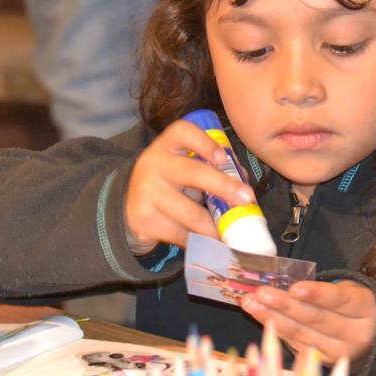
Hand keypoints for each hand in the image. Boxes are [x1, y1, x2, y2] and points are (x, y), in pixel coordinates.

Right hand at [124, 120, 255, 251]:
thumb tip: (243, 181)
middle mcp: (153, 163)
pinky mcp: (142, 219)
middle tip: (246, 198)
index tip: (224, 158)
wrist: (130, 207)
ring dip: (214, 226)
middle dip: (223, 186)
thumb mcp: (186, 168)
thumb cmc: (170, 183)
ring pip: (189, 213)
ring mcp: (145, 192)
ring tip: (231, 234)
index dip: (205, 143)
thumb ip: (212, 169)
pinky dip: (198, 241)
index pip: (183, 132)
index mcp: (167, 145)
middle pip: (192, 172)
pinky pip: (179, 233)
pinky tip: (209, 243)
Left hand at [241, 280, 375, 363]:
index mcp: (365, 309)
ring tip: (251, 304)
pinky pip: (296, 344)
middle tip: (261, 293)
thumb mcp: (351, 291)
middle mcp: (354, 334)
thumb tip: (286, 285)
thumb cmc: (356, 306)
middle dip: (285, 306)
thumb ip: (326, 290)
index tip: (294, 288)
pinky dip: (276, 330)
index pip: (340, 300)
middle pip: (316, 319)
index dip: (317, 295)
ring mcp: (338, 352)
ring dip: (273, 318)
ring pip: (302, 334)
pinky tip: (261, 318)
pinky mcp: (324, 362)